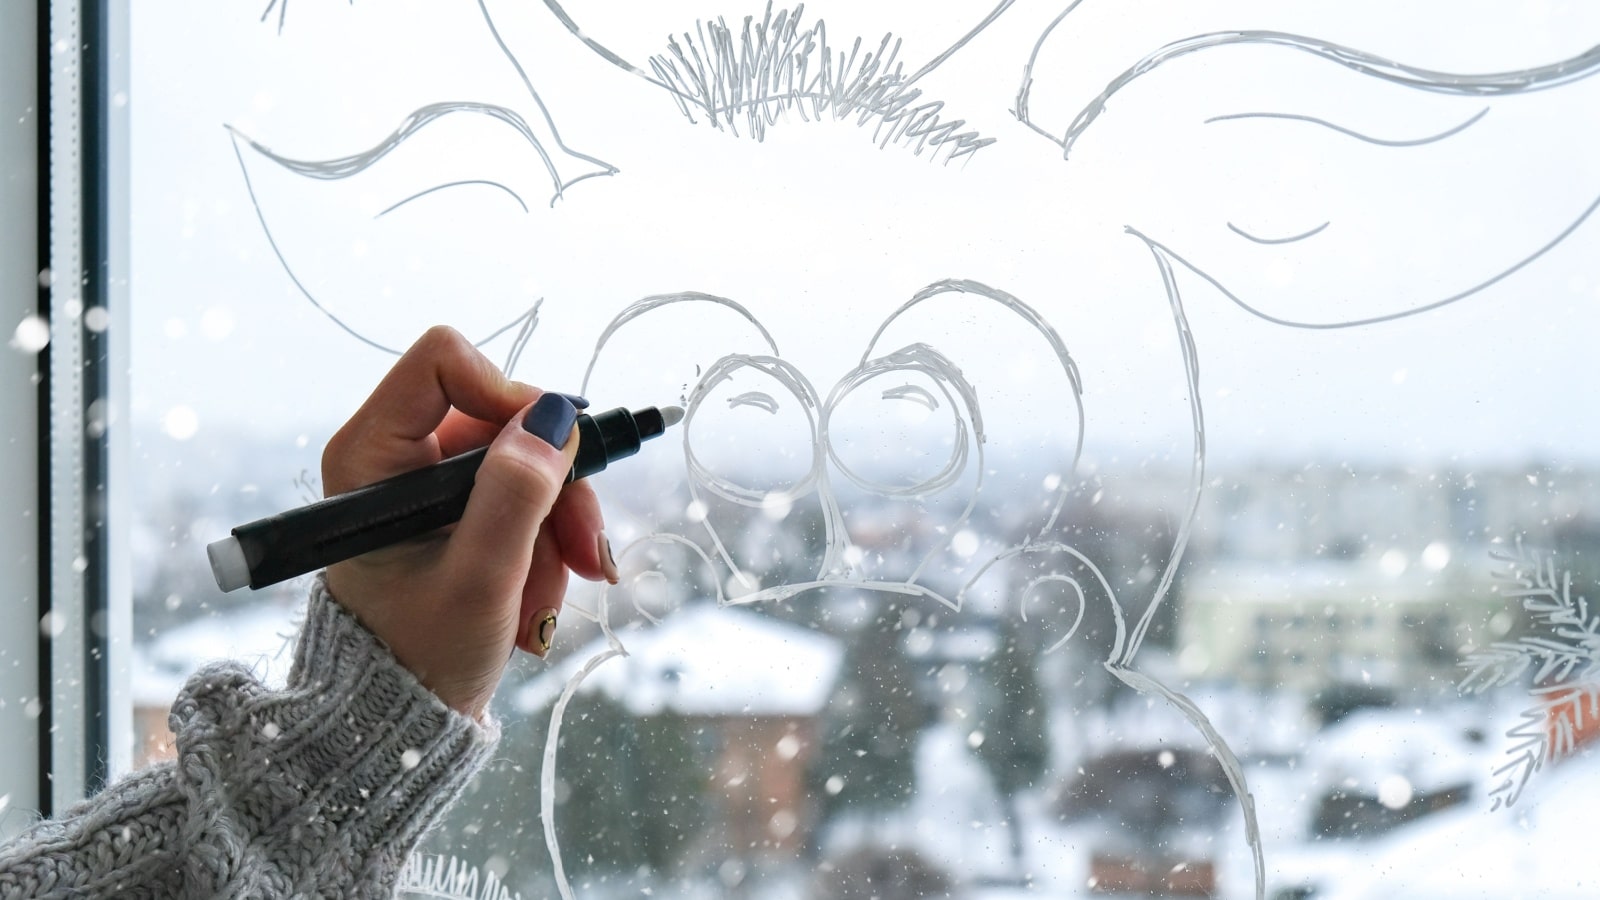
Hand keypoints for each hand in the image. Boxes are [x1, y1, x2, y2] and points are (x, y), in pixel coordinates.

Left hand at [321, 326, 616, 717]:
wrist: (402, 722)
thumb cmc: (419, 655)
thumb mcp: (479, 579)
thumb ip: (516, 496)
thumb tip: (555, 420)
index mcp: (371, 457)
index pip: (445, 364)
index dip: (510, 394)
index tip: (555, 450)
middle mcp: (398, 458)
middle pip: (505, 420)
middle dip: (557, 488)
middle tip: (588, 556)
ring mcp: (431, 486)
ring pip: (528, 464)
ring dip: (558, 531)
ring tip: (549, 599)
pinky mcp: (459, 514)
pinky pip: (526, 501)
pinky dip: (546, 547)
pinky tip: (537, 599)